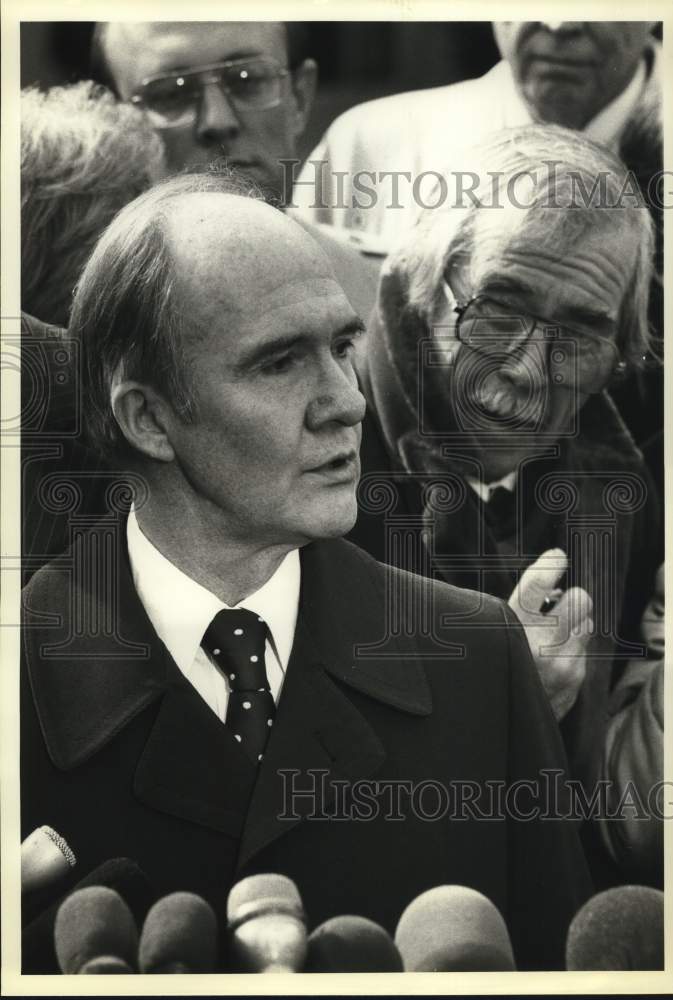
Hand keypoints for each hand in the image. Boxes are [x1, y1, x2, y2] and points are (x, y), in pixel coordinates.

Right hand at [508, 549, 593, 720]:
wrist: (499, 723)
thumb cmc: (491, 667)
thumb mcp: (490, 633)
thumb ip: (515, 609)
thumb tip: (550, 586)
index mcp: (510, 630)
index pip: (536, 585)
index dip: (550, 565)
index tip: (556, 558)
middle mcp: (539, 646)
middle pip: (580, 600)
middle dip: (571, 599)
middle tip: (557, 605)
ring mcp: (563, 664)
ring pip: (586, 624)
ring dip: (573, 625)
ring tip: (551, 636)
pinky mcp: (575, 679)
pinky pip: (583, 650)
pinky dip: (571, 650)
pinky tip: (551, 661)